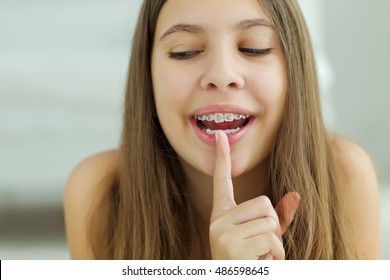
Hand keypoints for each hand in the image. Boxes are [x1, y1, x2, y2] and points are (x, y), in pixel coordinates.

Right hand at [209, 130, 299, 259]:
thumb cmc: (249, 262)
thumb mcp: (259, 239)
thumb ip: (273, 219)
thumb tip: (294, 196)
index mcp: (222, 216)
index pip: (221, 181)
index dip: (222, 158)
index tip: (220, 135)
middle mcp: (218, 221)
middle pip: (263, 203)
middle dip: (272, 225)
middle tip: (261, 246)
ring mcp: (222, 233)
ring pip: (270, 221)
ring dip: (275, 243)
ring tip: (260, 257)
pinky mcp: (232, 246)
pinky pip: (270, 238)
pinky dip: (275, 254)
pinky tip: (260, 263)